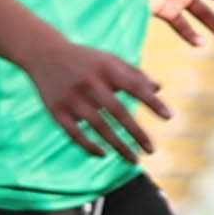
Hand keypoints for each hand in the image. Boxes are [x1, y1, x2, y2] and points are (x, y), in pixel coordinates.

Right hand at [22, 30, 167, 163]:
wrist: (44, 54)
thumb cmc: (86, 60)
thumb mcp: (111, 60)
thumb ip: (135, 74)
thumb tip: (160, 89)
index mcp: (107, 68)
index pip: (135, 87)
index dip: (153, 103)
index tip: (169, 117)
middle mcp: (90, 83)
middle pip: (118, 112)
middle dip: (137, 133)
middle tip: (152, 150)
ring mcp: (72, 98)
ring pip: (99, 127)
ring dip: (118, 146)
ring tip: (134, 160)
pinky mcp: (56, 110)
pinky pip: (74, 134)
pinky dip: (89, 146)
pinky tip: (104, 155)